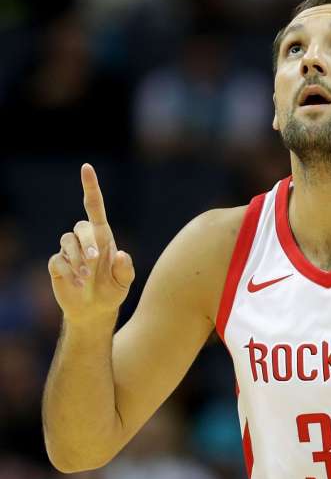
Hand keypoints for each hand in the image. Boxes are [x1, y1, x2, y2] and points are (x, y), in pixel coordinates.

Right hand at [48, 164, 134, 323]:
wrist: (94, 310)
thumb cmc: (112, 291)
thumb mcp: (124, 283)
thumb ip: (126, 269)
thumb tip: (121, 254)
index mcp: (103, 237)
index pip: (95, 206)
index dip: (90, 187)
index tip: (87, 168)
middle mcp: (85, 240)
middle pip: (80, 227)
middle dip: (87, 243)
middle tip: (94, 261)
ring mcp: (69, 251)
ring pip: (67, 242)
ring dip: (78, 260)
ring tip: (87, 278)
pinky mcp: (57, 264)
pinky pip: (59, 261)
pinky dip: (69, 273)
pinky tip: (78, 284)